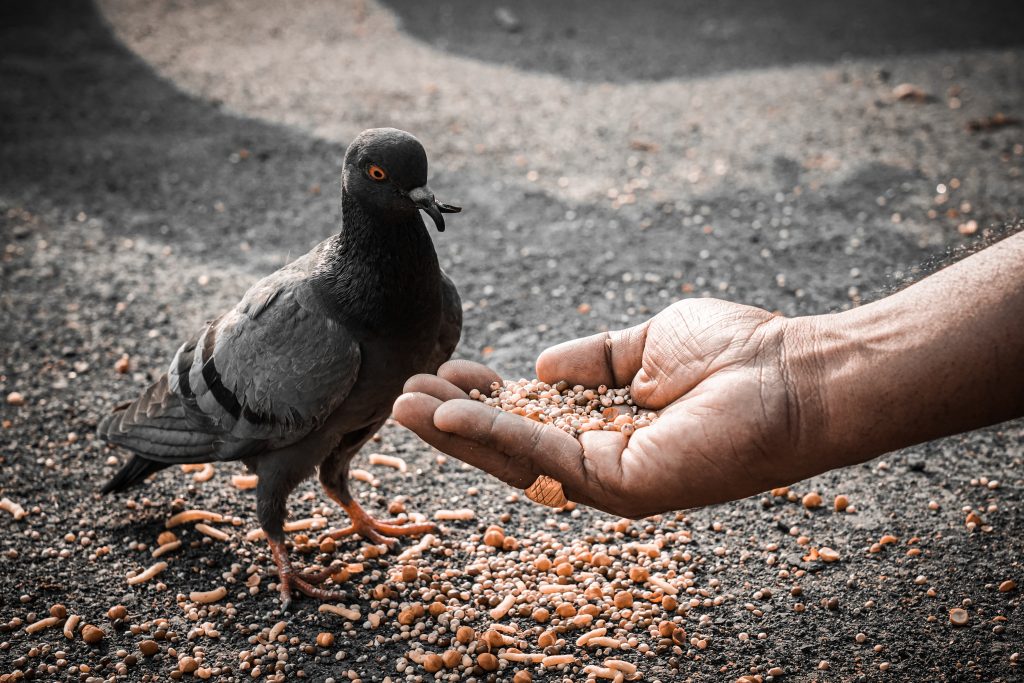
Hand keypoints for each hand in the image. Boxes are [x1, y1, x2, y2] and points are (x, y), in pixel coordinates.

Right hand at [395, 298, 828, 517]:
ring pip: (515, 461)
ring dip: (457, 435)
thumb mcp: (645, 344)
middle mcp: (604, 460)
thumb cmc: (736, 355)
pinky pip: (542, 459)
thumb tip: (537, 365)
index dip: (484, 401)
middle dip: (455, 425)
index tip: (454, 371)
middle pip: (511, 449)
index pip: (529, 421)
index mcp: (609, 427)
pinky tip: (449, 415)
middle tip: (404, 396)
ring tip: (404, 406)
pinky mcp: (620, 487)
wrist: (794, 374)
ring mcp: (610, 479)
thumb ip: (592, 358)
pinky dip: (493, 436)